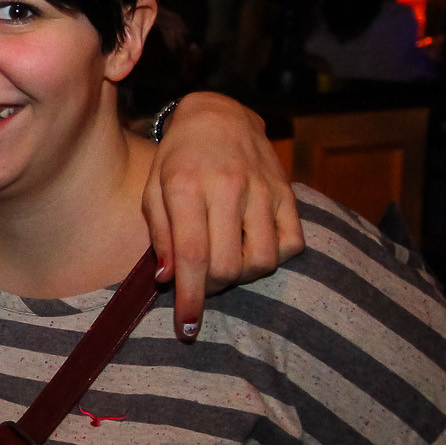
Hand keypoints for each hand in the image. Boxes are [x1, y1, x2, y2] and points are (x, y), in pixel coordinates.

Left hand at [142, 93, 303, 339]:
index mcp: (186, 186)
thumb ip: (161, 235)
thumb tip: (168, 279)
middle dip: (211, 288)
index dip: (190, 298)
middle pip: (228, 265)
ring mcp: (263, 189)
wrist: (217, 116)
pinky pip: (292, 244)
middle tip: (200, 281)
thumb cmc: (177, 160)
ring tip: (224, 262)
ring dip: (242, 276)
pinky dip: (274, 258)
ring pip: (263, 261)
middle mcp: (228, 187)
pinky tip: (252, 247)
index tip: (187, 329)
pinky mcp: (288, 193)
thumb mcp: (154, 191)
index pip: (192, 255)